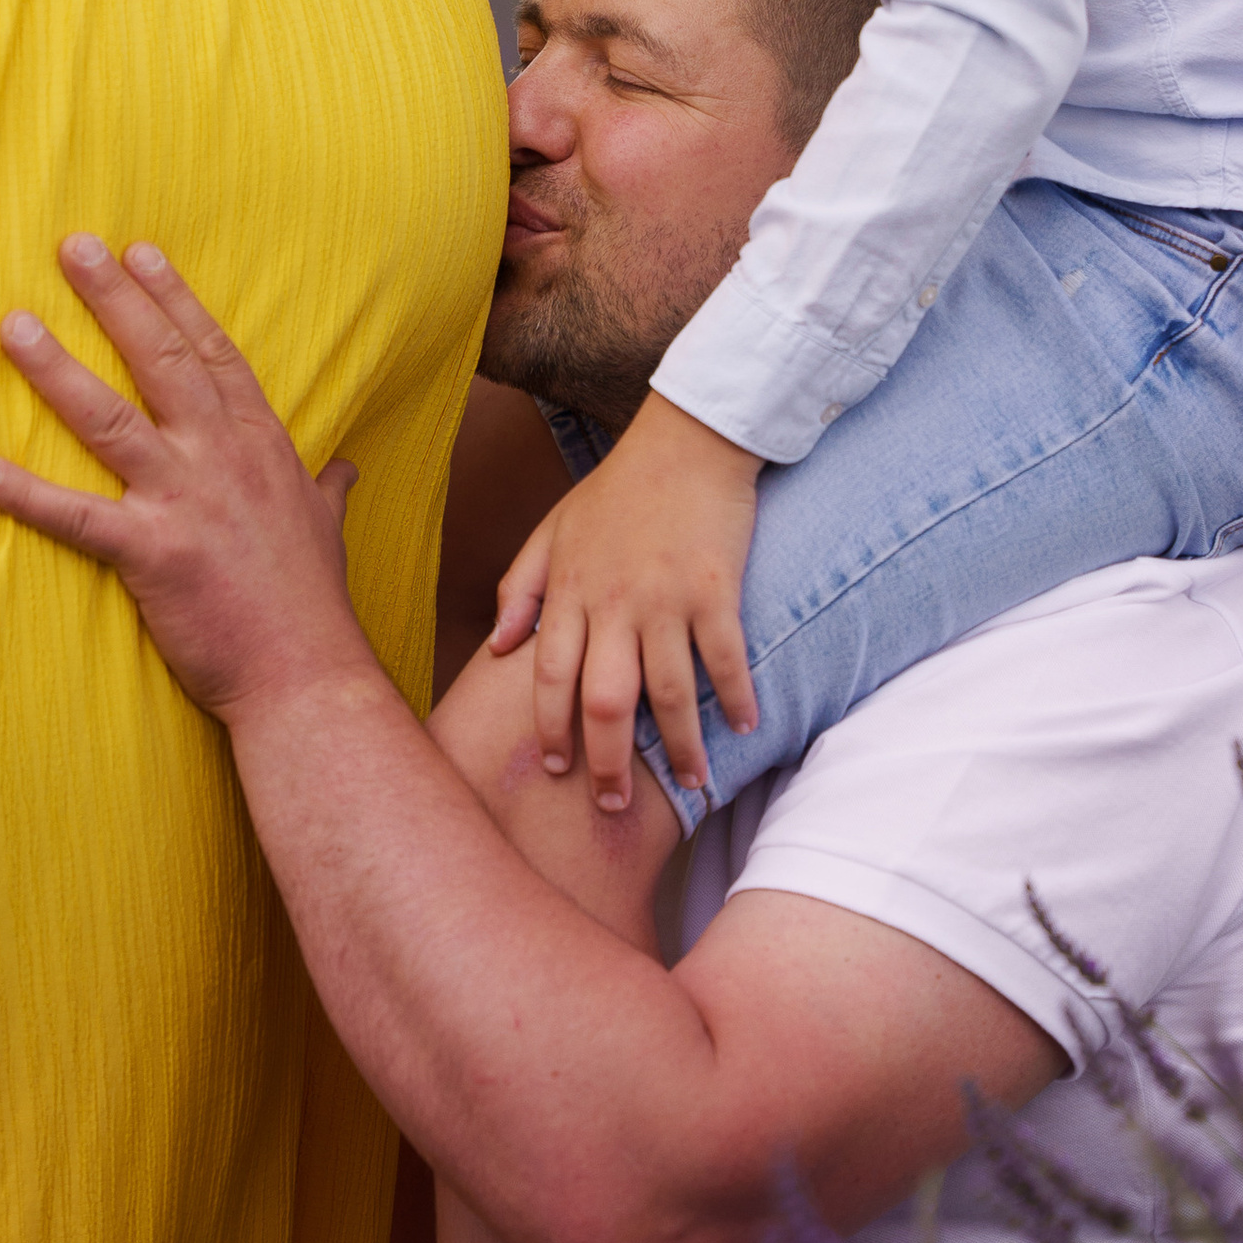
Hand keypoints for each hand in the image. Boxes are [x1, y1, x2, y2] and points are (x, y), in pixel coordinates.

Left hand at [0, 238, 366, 720]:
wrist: (308, 675)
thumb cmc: (312, 604)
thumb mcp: (328, 528)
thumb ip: (328, 488)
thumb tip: (346, 467)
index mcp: (261, 445)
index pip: (214, 352)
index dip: (175, 299)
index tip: (140, 251)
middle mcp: (223, 458)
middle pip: (162, 360)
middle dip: (115, 299)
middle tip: (72, 247)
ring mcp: (186, 502)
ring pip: (110, 419)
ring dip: (56, 369)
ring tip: (11, 324)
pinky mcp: (152, 554)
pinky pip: (75, 517)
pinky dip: (24, 494)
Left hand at [491, 392, 760, 811]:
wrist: (687, 438)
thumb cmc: (619, 487)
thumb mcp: (553, 528)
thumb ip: (520, 588)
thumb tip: (497, 648)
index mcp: (570, 591)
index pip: (548, 677)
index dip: (551, 729)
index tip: (559, 769)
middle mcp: (613, 601)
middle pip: (604, 701)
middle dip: (607, 763)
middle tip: (615, 805)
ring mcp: (667, 598)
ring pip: (667, 694)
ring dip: (680, 748)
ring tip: (693, 785)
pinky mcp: (717, 589)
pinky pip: (726, 659)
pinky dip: (737, 699)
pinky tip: (746, 728)